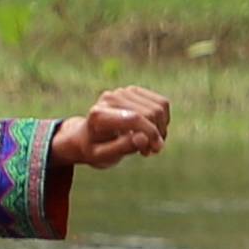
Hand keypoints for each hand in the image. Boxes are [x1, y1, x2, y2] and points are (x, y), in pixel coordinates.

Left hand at [62, 86, 176, 172]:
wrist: (86, 136)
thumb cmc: (95, 149)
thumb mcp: (103, 157)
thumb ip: (123, 148)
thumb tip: (143, 138)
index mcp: (98, 115)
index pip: (135, 118)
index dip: (151, 133)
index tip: (156, 149)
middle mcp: (110, 98)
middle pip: (150, 113)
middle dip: (157, 134)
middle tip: (149, 151)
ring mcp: (123, 92)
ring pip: (159, 108)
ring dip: (161, 129)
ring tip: (149, 143)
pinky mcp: (134, 91)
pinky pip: (162, 103)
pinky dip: (163, 120)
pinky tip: (152, 131)